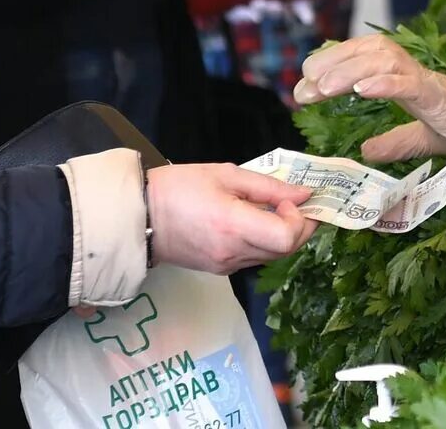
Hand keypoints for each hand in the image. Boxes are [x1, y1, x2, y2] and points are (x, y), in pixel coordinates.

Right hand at [146, 163, 317, 273]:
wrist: (140, 216)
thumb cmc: (180, 187)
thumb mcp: (226, 175)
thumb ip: (268, 186)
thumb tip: (305, 194)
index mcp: (234, 226)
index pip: (286, 238)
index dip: (299, 220)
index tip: (292, 200)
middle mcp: (233, 252)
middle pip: (285, 250)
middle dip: (301, 228)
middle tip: (300, 204)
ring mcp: (227, 266)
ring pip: (272, 257)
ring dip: (284, 236)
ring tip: (280, 210)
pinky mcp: (220, 270)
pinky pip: (254, 258)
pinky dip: (265, 242)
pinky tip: (258, 222)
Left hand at [294, 34, 445, 167]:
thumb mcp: (422, 140)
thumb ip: (395, 142)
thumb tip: (365, 150)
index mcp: (406, 80)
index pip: (362, 59)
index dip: (331, 65)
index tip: (304, 85)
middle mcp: (413, 72)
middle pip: (367, 50)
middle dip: (331, 63)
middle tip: (304, 85)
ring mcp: (426, 81)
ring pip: (383, 59)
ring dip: (350, 70)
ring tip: (324, 88)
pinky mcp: (440, 96)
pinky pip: (409, 82)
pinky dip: (384, 83)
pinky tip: (361, 90)